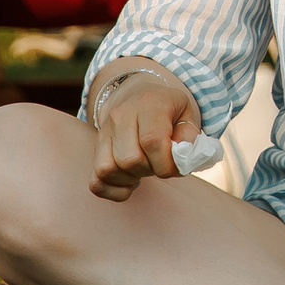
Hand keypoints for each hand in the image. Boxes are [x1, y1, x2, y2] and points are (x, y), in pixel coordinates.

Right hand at [89, 69, 201, 200]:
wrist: (135, 94)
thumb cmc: (166, 109)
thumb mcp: (186, 113)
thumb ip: (189, 136)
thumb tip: (182, 158)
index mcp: (149, 104)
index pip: (152, 141)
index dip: (166, 163)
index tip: (174, 166)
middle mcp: (121, 115)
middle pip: (130, 159)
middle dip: (150, 171)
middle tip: (159, 164)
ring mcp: (104, 132)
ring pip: (108, 170)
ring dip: (130, 179)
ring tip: (144, 170)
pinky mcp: (95, 149)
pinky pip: (96, 181)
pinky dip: (113, 190)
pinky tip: (129, 182)